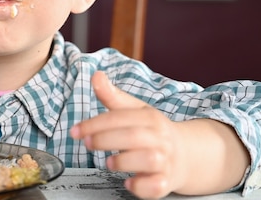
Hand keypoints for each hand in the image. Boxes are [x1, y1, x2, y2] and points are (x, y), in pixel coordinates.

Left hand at [70, 71, 186, 198]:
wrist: (185, 155)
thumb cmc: (152, 131)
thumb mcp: (134, 111)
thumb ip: (113, 96)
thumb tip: (96, 75)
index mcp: (150, 118)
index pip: (120, 117)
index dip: (95, 124)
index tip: (75, 131)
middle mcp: (160, 138)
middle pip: (133, 136)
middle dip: (105, 140)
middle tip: (88, 143)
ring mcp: (165, 161)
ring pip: (148, 160)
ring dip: (123, 162)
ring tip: (109, 163)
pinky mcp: (165, 182)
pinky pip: (156, 186)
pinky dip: (141, 186)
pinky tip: (129, 182)